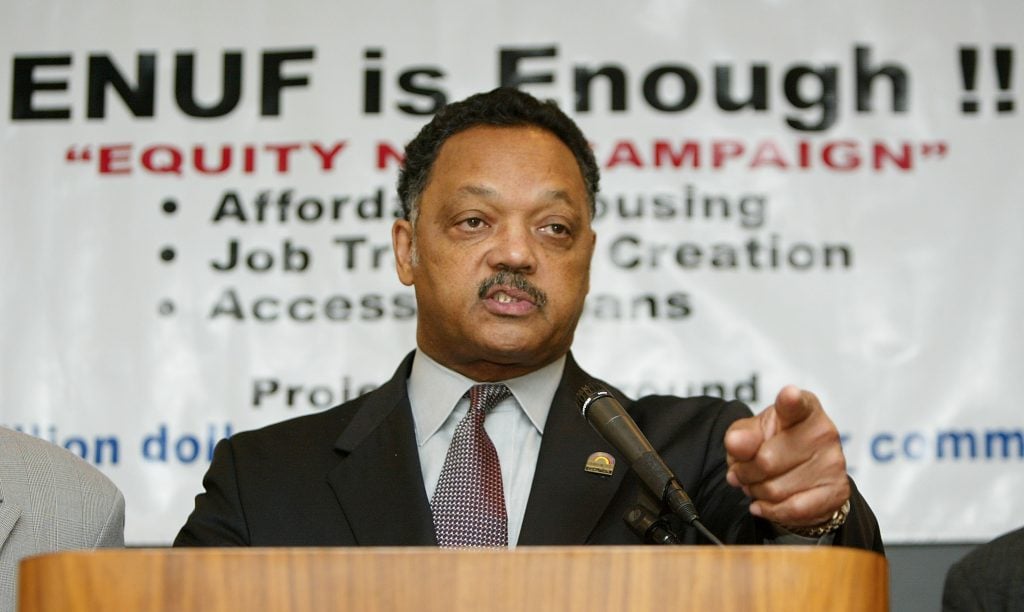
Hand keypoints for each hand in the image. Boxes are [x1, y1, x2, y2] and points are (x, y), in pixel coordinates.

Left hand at [724, 385, 849, 526]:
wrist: (799, 473)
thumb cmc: (773, 444)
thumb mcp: (751, 433)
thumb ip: (741, 436)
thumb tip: (736, 443)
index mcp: (803, 409)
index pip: (795, 405)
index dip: (790, 400)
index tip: (788, 394)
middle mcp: (824, 432)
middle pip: (766, 461)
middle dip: (745, 472)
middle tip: (741, 472)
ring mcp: (833, 462)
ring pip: (776, 489)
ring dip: (756, 492)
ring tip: (756, 485)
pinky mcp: (837, 490)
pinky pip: (793, 509)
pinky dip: (770, 510)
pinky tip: (762, 504)